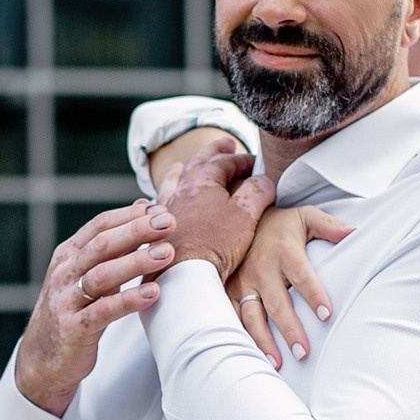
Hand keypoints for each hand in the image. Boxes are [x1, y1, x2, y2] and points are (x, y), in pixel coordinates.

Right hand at [14, 199, 175, 416]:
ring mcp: (66, 301)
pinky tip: (153, 292)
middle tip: (168, 222)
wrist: (41, 360)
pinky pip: (104, 311)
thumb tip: (143, 207)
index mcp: (68, 255)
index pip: (99, 226)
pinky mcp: (74, 328)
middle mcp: (64, 273)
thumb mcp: (85, 274)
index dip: (130, 215)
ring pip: (102, 275)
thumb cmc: (73, 310)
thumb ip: (112, 246)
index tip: (161, 209)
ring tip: (166, 253)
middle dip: (136, 231)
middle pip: (101, 245)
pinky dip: (129, 300)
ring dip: (136, 261)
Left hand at [155, 136, 276, 282]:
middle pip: (197, 163)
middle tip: (226, 144)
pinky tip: (156, 199)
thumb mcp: (246, 214)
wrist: (184, 275)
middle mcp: (180, 191)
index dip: (241, 159)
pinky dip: (162, 195)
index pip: (224, 161)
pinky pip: (156, 203)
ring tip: (184, 165)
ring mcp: (165, 209)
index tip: (254, 162)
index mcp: (202, 182)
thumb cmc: (216, 244)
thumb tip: (263, 179)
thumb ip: (257, 191)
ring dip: (184, 169)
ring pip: (173, 181)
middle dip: (214, 152)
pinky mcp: (156, 230)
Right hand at [225, 206, 353, 367]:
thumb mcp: (306, 216)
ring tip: (277, 363)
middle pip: (277, 303)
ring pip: (251, 315)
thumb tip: (354, 232)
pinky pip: (234, 317)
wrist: (242, 220)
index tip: (327, 315)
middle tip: (304, 353)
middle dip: (290, 329)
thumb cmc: (282, 225)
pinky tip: (252, 356)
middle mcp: (261, 268)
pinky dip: (243, 337)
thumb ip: (329, 225)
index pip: (302, 276)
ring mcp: (243, 281)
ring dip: (264, 340)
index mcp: (284, 251)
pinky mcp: (230, 291)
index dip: (314, 295)